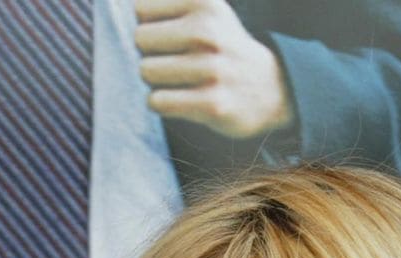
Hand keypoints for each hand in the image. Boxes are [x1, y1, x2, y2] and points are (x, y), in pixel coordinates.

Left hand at [135, 0, 292, 139]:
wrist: (270, 87)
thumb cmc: (220, 47)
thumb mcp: (204, 10)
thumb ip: (166, 5)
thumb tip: (130, 9)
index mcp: (204, 2)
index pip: (141, 8)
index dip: (151, 24)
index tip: (173, 34)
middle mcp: (209, 31)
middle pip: (140, 39)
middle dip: (152, 52)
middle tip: (176, 59)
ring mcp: (211, 68)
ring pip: (146, 71)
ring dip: (156, 80)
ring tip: (181, 80)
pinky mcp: (211, 103)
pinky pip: (157, 101)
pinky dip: (162, 103)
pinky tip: (182, 99)